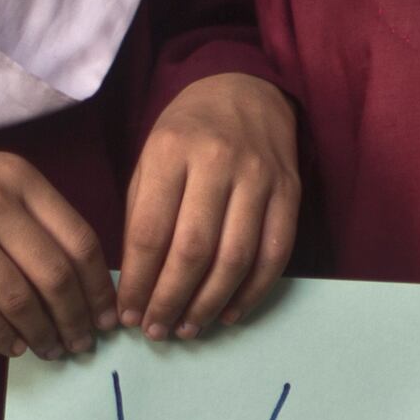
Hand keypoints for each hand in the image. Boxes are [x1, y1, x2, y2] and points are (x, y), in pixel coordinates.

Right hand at [0, 141, 113, 360]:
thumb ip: (28, 213)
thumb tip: (77, 272)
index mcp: (17, 175)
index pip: (81, 240)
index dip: (99, 289)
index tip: (107, 318)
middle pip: (56, 276)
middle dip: (76, 320)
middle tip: (82, 345)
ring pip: (20, 299)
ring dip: (42, 334)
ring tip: (50, 351)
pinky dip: (0, 337)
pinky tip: (11, 347)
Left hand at [119, 74, 299, 339]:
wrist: (245, 89)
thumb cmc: (188, 131)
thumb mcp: (151, 157)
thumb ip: (144, 214)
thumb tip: (138, 283)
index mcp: (172, 151)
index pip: (152, 231)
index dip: (140, 282)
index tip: (130, 313)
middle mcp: (218, 163)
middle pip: (194, 250)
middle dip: (172, 299)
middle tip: (157, 330)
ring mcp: (260, 179)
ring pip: (236, 258)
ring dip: (210, 304)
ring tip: (189, 328)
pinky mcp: (290, 193)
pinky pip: (275, 255)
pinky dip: (252, 292)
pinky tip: (229, 313)